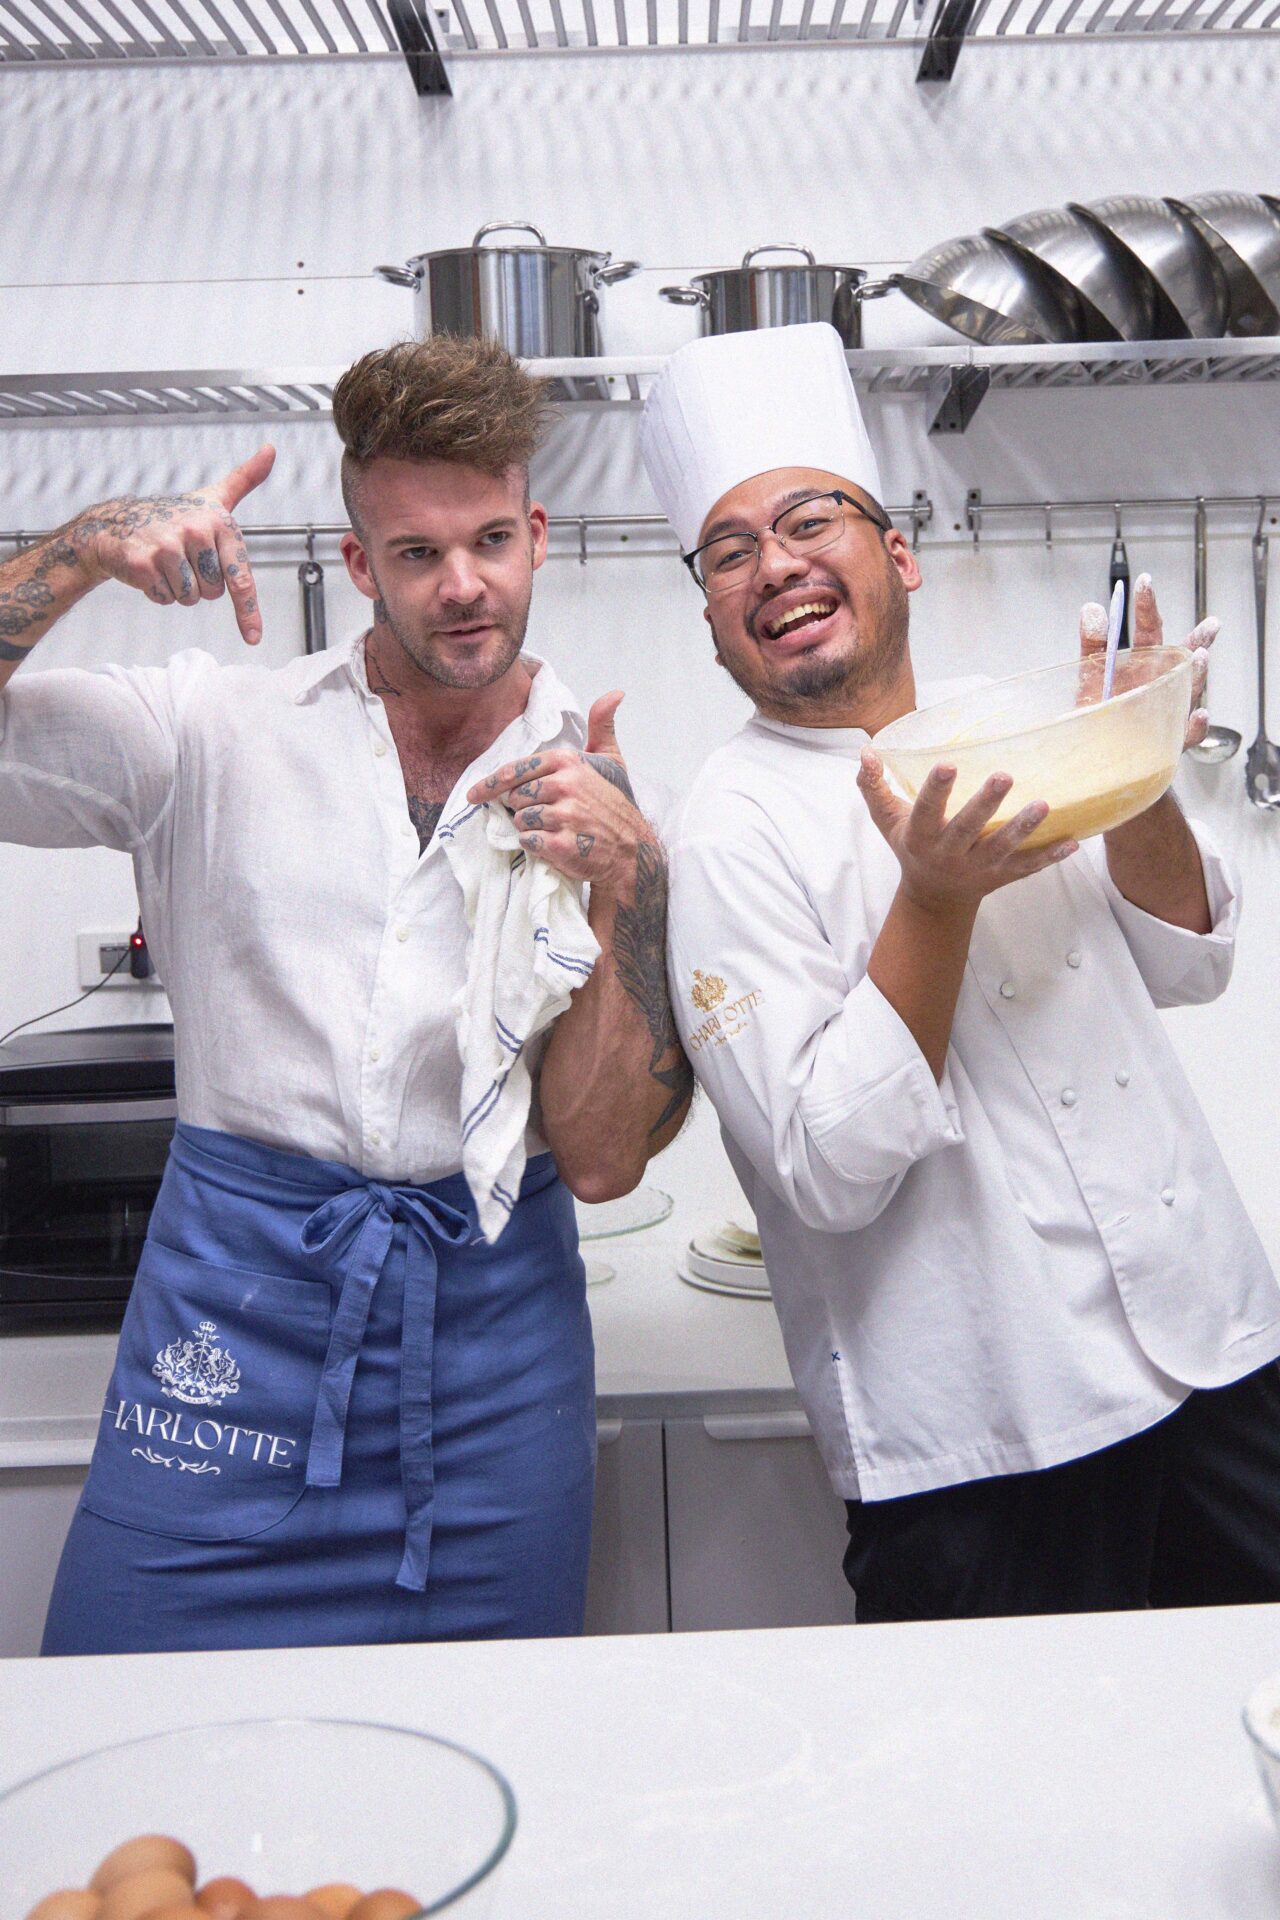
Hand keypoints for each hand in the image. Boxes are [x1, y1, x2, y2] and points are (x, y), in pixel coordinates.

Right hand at [71, 445, 275, 643]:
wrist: (117, 523)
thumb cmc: (173, 516)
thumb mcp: (212, 498)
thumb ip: (244, 479)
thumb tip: (271, 449)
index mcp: (218, 521)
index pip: (240, 576)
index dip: (248, 611)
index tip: (253, 638)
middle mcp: (195, 531)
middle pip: (212, 593)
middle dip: (198, 585)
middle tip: (182, 561)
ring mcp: (166, 546)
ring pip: (187, 598)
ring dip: (176, 589)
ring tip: (164, 563)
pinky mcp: (142, 562)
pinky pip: (163, 598)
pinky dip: (156, 591)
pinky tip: (148, 569)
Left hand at [468, 690, 655, 893]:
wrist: (635, 849)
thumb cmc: (616, 804)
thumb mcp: (612, 760)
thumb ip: (602, 726)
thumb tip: (614, 693)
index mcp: (568, 762)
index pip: (516, 770)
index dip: (491, 784)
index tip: (473, 795)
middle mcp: (565, 785)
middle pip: (515, 798)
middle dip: (523, 809)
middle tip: (547, 814)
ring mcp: (564, 815)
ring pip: (520, 821)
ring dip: (531, 829)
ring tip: (555, 829)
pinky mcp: (563, 844)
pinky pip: (529, 842)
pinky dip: (537, 847)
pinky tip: (556, 845)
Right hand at [858, 750, 1077, 912]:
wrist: (934, 898)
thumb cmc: (911, 847)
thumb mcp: (888, 820)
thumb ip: (874, 786)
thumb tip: (867, 752)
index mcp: (921, 837)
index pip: (926, 811)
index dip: (936, 790)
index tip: (948, 765)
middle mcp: (948, 855)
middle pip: (967, 829)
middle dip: (985, 804)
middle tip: (1004, 776)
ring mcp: (977, 868)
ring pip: (1002, 848)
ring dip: (1023, 828)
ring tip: (1043, 805)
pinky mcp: (1001, 877)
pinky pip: (1027, 868)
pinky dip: (1050, 857)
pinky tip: (1072, 842)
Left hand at [1079, 571, 1216, 752]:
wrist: (1097, 755)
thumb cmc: (1100, 711)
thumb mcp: (1091, 676)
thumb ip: (1093, 644)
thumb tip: (1093, 609)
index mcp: (1141, 661)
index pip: (1148, 629)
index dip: (1146, 606)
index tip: (1144, 582)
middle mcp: (1160, 681)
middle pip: (1183, 657)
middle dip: (1198, 640)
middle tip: (1210, 625)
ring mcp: (1168, 708)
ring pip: (1190, 690)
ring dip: (1198, 674)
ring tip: (1201, 659)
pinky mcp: (1169, 739)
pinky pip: (1186, 733)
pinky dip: (1194, 725)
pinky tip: (1198, 714)